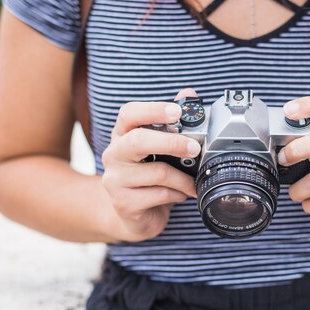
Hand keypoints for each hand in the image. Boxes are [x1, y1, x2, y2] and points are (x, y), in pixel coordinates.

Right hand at [100, 88, 200, 241]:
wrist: (132, 216)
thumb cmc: (148, 177)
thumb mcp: (160, 149)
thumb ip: (172, 122)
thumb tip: (189, 94)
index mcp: (123, 135)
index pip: (129, 114)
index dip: (153, 110)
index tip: (177, 111)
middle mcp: (114, 154)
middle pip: (138, 140)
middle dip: (171, 142)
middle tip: (196, 147)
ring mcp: (115, 180)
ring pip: (157, 173)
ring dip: (183, 178)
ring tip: (192, 182)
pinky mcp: (123, 203)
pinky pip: (159, 195)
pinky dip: (177, 194)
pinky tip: (179, 195)